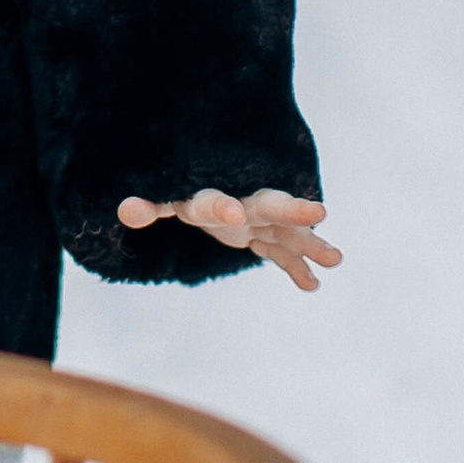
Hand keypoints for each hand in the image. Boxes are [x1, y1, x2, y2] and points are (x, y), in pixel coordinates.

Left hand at [116, 188, 340, 291]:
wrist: (197, 176)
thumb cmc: (176, 189)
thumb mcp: (160, 199)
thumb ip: (148, 205)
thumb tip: (126, 210)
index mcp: (206, 195)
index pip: (213, 200)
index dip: (221, 208)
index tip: (234, 216)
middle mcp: (239, 201)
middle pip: (267, 204)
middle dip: (291, 210)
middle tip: (319, 212)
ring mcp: (256, 218)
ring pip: (286, 230)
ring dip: (309, 242)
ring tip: (336, 259)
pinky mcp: (262, 234)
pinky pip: (283, 253)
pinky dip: (296, 269)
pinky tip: (313, 286)